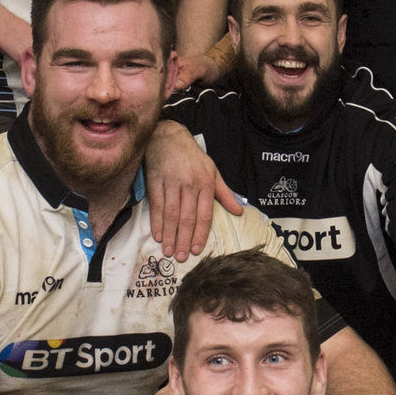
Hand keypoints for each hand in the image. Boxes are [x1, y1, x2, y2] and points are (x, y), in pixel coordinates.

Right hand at [143, 121, 240, 260]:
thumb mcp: (213, 172)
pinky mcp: (155, 180)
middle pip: (187, 217)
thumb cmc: (193, 157)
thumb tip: (239, 211)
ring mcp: (171, 182)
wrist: (169, 137)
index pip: (204, 215)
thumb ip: (225, 194)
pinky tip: (157, 235)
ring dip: (169, 235)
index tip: (197, 250)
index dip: (200, 234)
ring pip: (171, 214)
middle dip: (184, 240)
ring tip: (168, 251)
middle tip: (181, 257)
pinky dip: (156, 222)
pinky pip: (156, 205)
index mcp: (206, 183)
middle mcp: (189, 184)